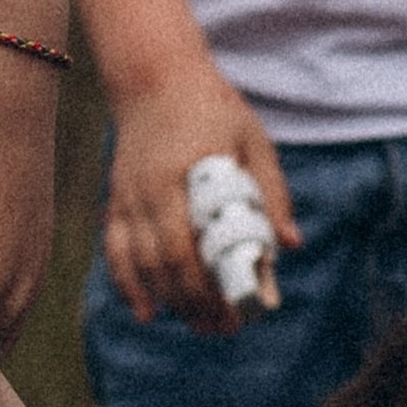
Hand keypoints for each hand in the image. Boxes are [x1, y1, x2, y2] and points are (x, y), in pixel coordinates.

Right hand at [103, 58, 296, 332]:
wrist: (156, 77)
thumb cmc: (213, 110)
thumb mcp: (252, 141)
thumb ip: (272, 191)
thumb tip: (290, 244)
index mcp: (180, 176)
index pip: (184, 246)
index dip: (206, 287)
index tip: (236, 312)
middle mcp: (146, 191)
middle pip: (162, 264)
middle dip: (193, 303)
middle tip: (224, 329)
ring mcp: (126, 197)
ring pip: (138, 263)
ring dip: (167, 300)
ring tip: (199, 325)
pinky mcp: (116, 200)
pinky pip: (115, 250)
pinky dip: (126, 283)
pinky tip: (147, 312)